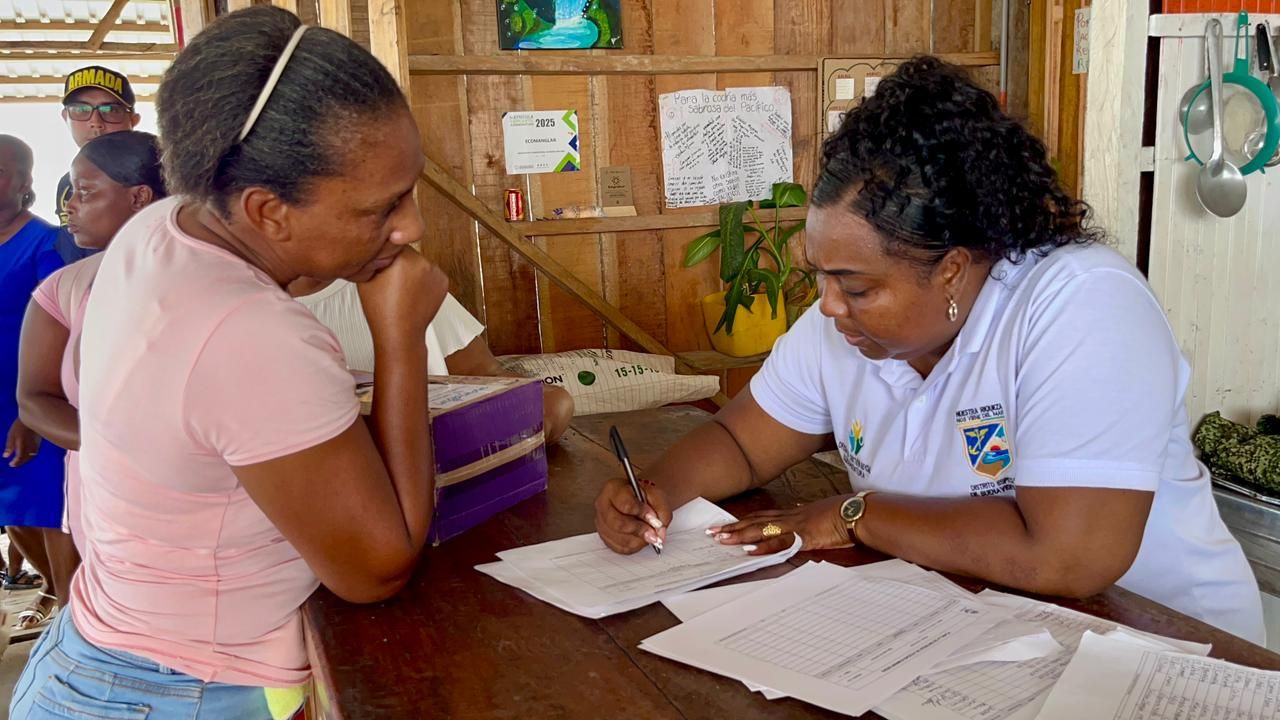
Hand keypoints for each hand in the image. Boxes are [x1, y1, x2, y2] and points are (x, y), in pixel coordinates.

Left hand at [4, 419, 41, 467]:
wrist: (33, 417)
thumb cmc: (20, 426)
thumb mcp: (11, 435)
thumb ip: (9, 446)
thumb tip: (5, 456)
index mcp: (22, 444)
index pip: (19, 457)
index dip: (15, 462)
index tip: (10, 464)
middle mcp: (30, 446)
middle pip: (26, 458)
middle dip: (20, 462)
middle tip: (14, 464)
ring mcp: (36, 444)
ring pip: (32, 456)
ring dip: (26, 459)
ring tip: (20, 460)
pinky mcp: (39, 442)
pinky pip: (35, 452)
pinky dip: (30, 455)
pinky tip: (27, 453)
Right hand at [356, 249, 448, 341]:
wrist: (400, 333)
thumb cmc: (381, 311)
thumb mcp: (366, 277)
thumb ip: (374, 257)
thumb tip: (377, 244)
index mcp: (402, 258)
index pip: (393, 242)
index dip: (386, 253)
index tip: (383, 264)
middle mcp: (422, 262)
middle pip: (408, 252)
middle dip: (400, 262)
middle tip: (391, 280)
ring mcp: (435, 272)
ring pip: (420, 263)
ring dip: (413, 270)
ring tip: (403, 289)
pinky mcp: (443, 281)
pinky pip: (430, 274)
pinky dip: (424, 281)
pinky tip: (414, 294)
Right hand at [594, 477, 672, 554]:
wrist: (640, 500)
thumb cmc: (644, 496)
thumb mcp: (657, 495)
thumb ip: (662, 512)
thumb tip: (659, 532)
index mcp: (613, 488)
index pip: (625, 505)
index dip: (642, 513)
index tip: (653, 516)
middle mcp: (603, 505)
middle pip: (618, 524)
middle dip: (639, 530)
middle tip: (653, 532)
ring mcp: (601, 522)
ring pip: (619, 538)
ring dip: (638, 539)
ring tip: (649, 534)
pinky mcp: (605, 537)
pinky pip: (620, 548)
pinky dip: (634, 546)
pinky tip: (640, 538)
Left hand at [709, 495, 852, 555]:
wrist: (859, 512)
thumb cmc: (845, 513)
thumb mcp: (822, 514)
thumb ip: (808, 518)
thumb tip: (798, 516)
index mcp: (795, 513)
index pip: (763, 516)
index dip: (745, 520)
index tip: (728, 524)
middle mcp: (791, 517)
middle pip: (756, 521)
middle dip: (733, 527)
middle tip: (712, 531)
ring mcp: (796, 526)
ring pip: (761, 530)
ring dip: (740, 535)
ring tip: (721, 539)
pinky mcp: (804, 537)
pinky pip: (780, 543)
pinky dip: (763, 547)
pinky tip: (749, 551)